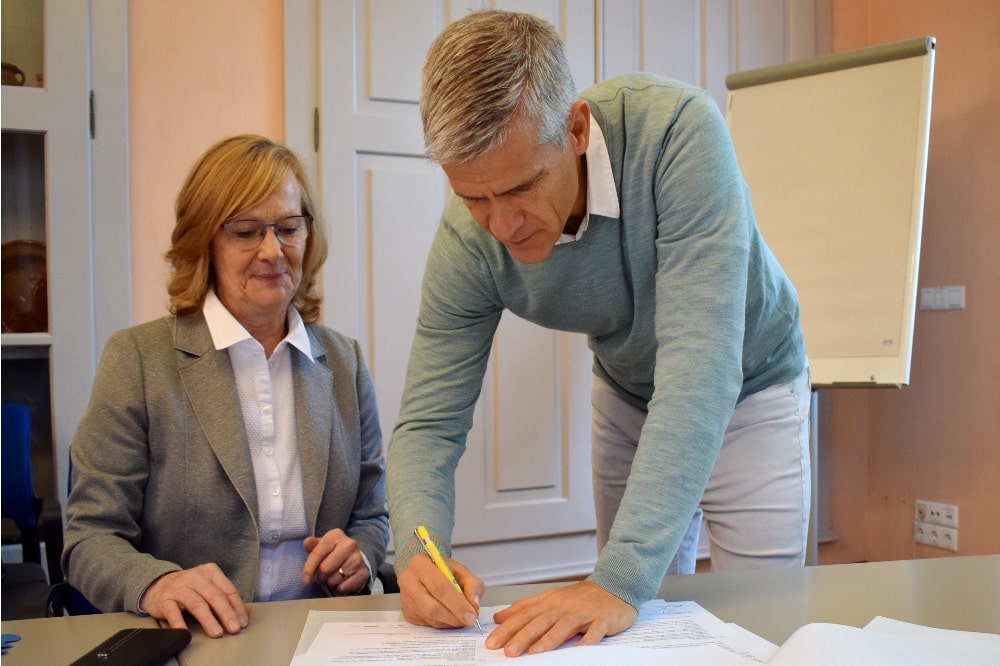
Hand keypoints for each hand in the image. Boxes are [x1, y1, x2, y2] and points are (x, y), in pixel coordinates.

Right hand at [140, 563, 249, 637]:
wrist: (157, 584)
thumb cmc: (189, 588)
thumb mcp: (208, 587)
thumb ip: (225, 596)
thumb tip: (245, 613)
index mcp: (210, 572)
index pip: (228, 590)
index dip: (237, 607)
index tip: (243, 622)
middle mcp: (196, 577)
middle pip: (215, 596)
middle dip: (226, 614)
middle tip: (234, 628)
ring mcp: (179, 588)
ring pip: (197, 604)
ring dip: (209, 620)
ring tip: (217, 632)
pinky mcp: (165, 600)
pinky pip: (174, 612)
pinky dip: (180, 623)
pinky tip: (186, 633)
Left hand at [301, 529, 367, 594]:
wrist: (355, 557)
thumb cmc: (334, 552)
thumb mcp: (322, 546)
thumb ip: (313, 545)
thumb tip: (306, 543)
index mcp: (336, 535)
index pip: (317, 553)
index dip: (308, 569)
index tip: (305, 581)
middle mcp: (349, 544)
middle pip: (325, 569)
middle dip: (321, 577)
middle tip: (323, 576)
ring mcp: (358, 558)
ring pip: (334, 580)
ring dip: (331, 582)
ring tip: (333, 577)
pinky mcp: (364, 572)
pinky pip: (345, 587)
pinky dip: (340, 588)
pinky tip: (342, 581)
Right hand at [398, 552, 483, 628]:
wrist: (421, 571)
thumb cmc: (441, 569)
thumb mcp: (460, 569)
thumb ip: (472, 584)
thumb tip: (474, 604)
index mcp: (420, 564)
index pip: (440, 588)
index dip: (458, 604)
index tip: (472, 615)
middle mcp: (408, 581)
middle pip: (432, 608)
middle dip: (455, 617)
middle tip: (470, 620)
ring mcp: (406, 599)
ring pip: (430, 619)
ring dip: (450, 622)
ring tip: (462, 618)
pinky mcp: (407, 613)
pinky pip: (428, 624)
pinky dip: (443, 624)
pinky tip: (450, 617)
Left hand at [487, 581, 636, 656]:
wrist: (614, 587)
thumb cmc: (580, 597)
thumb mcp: (550, 598)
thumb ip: (525, 607)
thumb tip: (500, 617)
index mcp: (549, 601)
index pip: (524, 615)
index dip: (507, 629)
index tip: (492, 642)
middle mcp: (564, 606)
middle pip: (540, 621)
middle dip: (522, 636)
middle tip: (507, 651)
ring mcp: (583, 613)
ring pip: (563, 626)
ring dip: (548, 639)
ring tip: (534, 652)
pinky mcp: (602, 620)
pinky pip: (594, 632)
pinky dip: (587, 640)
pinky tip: (579, 650)